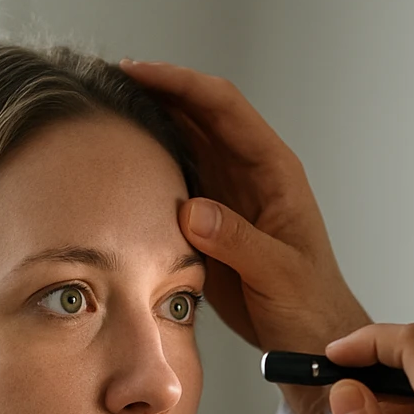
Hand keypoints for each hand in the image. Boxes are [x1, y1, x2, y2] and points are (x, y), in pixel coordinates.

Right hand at [120, 60, 369, 413]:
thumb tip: (192, 210)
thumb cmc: (310, 307)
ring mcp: (229, 194)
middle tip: (103, 80)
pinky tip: (118, 162)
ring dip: (148, 123)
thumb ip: (239, 242)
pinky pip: (176, 180)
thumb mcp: (279, 275)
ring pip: (184, 142)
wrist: (311, 341)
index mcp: (275, 172)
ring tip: (102, 109)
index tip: (136, 72)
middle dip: (156, 90)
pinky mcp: (210, 221)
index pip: (224, 107)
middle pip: (198, 113)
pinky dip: (149, 165)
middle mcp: (251, 173)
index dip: (180, 83)